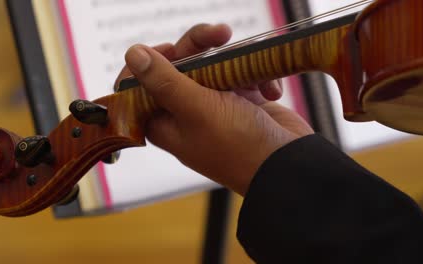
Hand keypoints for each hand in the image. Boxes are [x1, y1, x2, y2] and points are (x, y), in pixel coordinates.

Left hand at [117, 24, 312, 195]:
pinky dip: (255, 77)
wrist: (289, 165)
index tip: (168, 49)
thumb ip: (164, 81)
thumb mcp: (196, 110)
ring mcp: (215, 106)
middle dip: (200, 46)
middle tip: (222, 33)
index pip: (140, 87)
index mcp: (165, 121)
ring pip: (212, 65)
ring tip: (253, 68)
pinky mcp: (241, 101)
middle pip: (180, 66)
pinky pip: (240, 75)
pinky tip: (270, 91)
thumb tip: (133, 54)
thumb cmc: (238, 145)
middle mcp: (186, 113)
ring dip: (235, 61)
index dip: (148, 64)